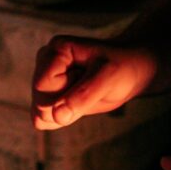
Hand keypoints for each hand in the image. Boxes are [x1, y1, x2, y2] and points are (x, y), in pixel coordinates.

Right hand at [31, 36, 158, 129]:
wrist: (130, 72)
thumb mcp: (107, 79)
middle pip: (40, 100)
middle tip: (89, 85)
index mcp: (56, 50)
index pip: (42, 85)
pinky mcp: (49, 96)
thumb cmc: (121, 68)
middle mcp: (45, 62)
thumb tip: (56, 116)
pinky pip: (44, 120)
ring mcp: (45, 80)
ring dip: (67, 110)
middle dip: (66, 102)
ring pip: (40, 112)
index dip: (66, 92)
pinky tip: (79, 103)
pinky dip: (63, 118)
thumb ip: (82, 96)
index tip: (87, 79)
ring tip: (85, 92)